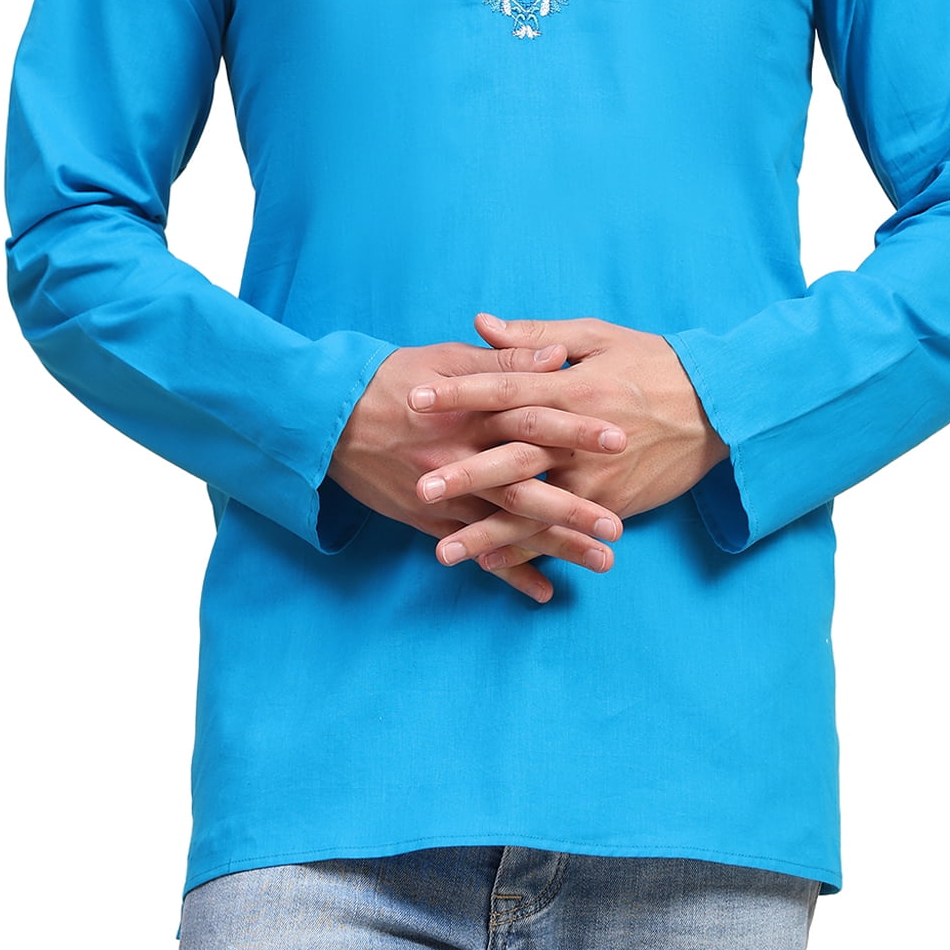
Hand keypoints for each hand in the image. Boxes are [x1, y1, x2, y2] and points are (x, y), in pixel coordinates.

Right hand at [327, 335, 629, 602]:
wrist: (328, 415)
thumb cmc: (395, 377)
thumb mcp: (448, 357)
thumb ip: (505, 359)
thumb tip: (558, 358)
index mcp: (471, 409)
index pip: (533, 418)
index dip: (575, 430)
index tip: (620, 440)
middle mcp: (461, 455)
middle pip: (525, 483)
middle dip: (573, 506)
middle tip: (618, 526)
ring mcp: (444, 493)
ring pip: (506, 523)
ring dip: (554, 545)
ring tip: (601, 562)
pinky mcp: (428, 519)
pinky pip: (474, 550)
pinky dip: (508, 571)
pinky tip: (544, 592)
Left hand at [405, 313, 728, 569]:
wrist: (718, 408)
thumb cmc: (653, 363)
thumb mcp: (597, 336)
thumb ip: (536, 335)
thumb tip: (481, 324)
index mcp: (571, 384)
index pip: (504, 387)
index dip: (458, 393)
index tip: (415, 399)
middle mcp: (579, 434)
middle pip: (513, 455)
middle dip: (465, 473)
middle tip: (420, 486)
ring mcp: (596, 476)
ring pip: (534, 507)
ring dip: (488, 531)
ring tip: (444, 550)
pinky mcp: (612, 505)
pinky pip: (563, 532)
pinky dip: (529, 551)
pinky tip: (492, 565)